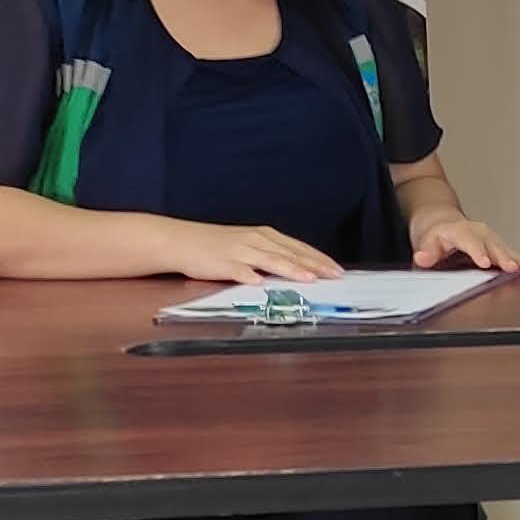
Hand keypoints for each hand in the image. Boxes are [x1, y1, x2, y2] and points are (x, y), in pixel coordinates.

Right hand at [162, 221, 338, 284]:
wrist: (183, 240)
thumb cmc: (217, 245)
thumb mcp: (249, 245)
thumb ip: (271, 256)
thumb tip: (297, 269)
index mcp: (265, 236)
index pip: (298, 248)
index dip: (319, 259)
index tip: (337, 269)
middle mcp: (256, 241)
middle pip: (290, 254)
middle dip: (314, 265)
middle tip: (334, 276)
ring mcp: (240, 251)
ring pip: (270, 260)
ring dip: (290, 269)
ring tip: (308, 278)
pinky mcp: (222, 263)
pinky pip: (238, 270)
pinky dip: (249, 275)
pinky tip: (259, 282)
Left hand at [410, 212, 519, 275]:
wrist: (441, 221)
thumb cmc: (436, 234)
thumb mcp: (425, 241)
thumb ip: (426, 252)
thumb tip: (422, 258)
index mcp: (459, 231)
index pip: (469, 240)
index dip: (478, 251)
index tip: (485, 262)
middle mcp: (477, 232)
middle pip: (491, 244)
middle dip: (502, 256)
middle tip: (511, 267)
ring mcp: (489, 236)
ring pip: (503, 247)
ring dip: (515, 259)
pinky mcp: (496, 243)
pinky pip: (509, 252)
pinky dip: (519, 260)